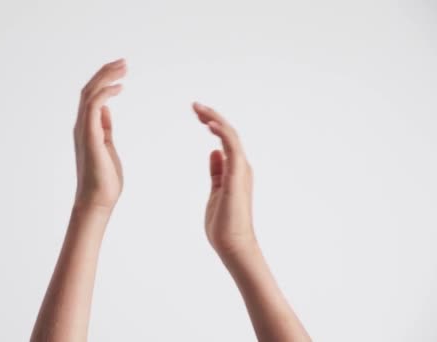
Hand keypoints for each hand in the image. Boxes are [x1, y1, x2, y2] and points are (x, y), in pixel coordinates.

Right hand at [73, 58, 126, 209]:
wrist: (98, 201)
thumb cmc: (104, 179)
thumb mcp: (106, 146)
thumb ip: (104, 128)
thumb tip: (106, 111)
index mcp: (87, 128)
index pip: (92, 96)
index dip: (104, 80)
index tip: (120, 71)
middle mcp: (82, 125)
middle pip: (89, 90)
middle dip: (105, 73)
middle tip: (124, 63)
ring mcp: (83, 130)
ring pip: (90, 94)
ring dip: (105, 78)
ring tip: (123, 68)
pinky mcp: (90, 136)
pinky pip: (94, 107)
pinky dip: (105, 93)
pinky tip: (120, 88)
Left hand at [193, 102, 255, 256]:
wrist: (232, 244)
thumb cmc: (223, 224)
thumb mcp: (216, 192)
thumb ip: (217, 172)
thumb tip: (214, 153)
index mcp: (236, 171)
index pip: (225, 141)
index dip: (213, 125)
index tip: (198, 115)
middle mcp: (241, 167)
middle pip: (227, 134)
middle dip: (212, 117)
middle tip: (195, 106)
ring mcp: (241, 170)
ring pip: (230, 136)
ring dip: (214, 120)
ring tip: (198, 109)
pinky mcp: (238, 176)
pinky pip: (231, 148)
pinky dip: (221, 133)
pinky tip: (208, 124)